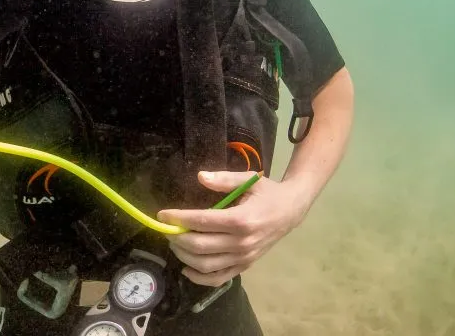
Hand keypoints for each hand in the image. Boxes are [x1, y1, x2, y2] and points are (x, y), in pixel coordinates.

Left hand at [157, 171, 308, 286]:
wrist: (292, 210)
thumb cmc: (268, 193)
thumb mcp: (249, 179)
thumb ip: (224, 179)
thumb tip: (200, 177)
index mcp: (241, 219)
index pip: (202, 222)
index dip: (179, 219)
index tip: (162, 215)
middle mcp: (242, 242)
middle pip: (200, 246)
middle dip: (177, 238)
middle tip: (166, 229)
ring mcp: (244, 257)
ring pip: (205, 265)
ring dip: (184, 256)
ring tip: (174, 243)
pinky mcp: (245, 266)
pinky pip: (219, 278)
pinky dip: (199, 277)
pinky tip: (186, 267)